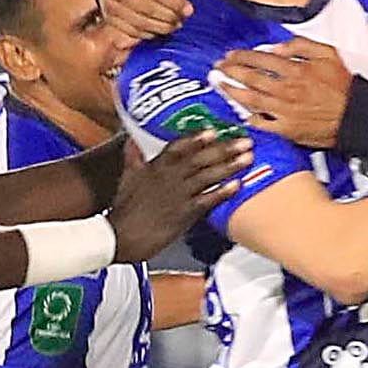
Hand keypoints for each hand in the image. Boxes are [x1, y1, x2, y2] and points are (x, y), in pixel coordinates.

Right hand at [93, 0, 190, 42]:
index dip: (172, 1)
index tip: (188, 8)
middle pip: (143, 8)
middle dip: (167, 16)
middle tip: (183, 18)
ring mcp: (107, 3)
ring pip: (136, 22)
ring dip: (159, 27)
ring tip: (175, 24)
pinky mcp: (108, 16)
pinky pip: (129, 31)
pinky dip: (147, 34)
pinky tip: (160, 29)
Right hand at [107, 130, 250, 261]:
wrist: (120, 237)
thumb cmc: (123, 209)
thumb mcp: (126, 178)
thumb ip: (133, 157)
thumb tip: (131, 140)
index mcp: (155, 167)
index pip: (179, 146)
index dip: (197, 138)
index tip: (213, 129)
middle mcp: (169, 177)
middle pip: (201, 158)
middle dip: (224, 148)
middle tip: (244, 140)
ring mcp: (178, 195)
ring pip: (208, 176)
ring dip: (229, 165)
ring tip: (247, 157)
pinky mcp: (184, 214)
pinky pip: (207, 200)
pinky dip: (222, 192)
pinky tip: (237, 185)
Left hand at [209, 38, 348, 146]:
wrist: (355, 115)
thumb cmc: (343, 86)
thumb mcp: (327, 54)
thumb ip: (301, 46)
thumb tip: (277, 47)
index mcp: (296, 70)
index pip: (261, 60)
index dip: (242, 56)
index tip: (231, 55)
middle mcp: (287, 90)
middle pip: (251, 79)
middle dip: (231, 72)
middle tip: (219, 68)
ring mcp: (285, 111)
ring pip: (251, 100)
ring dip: (233, 92)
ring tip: (222, 85)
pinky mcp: (287, 129)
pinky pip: (263, 123)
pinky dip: (250, 117)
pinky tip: (241, 112)